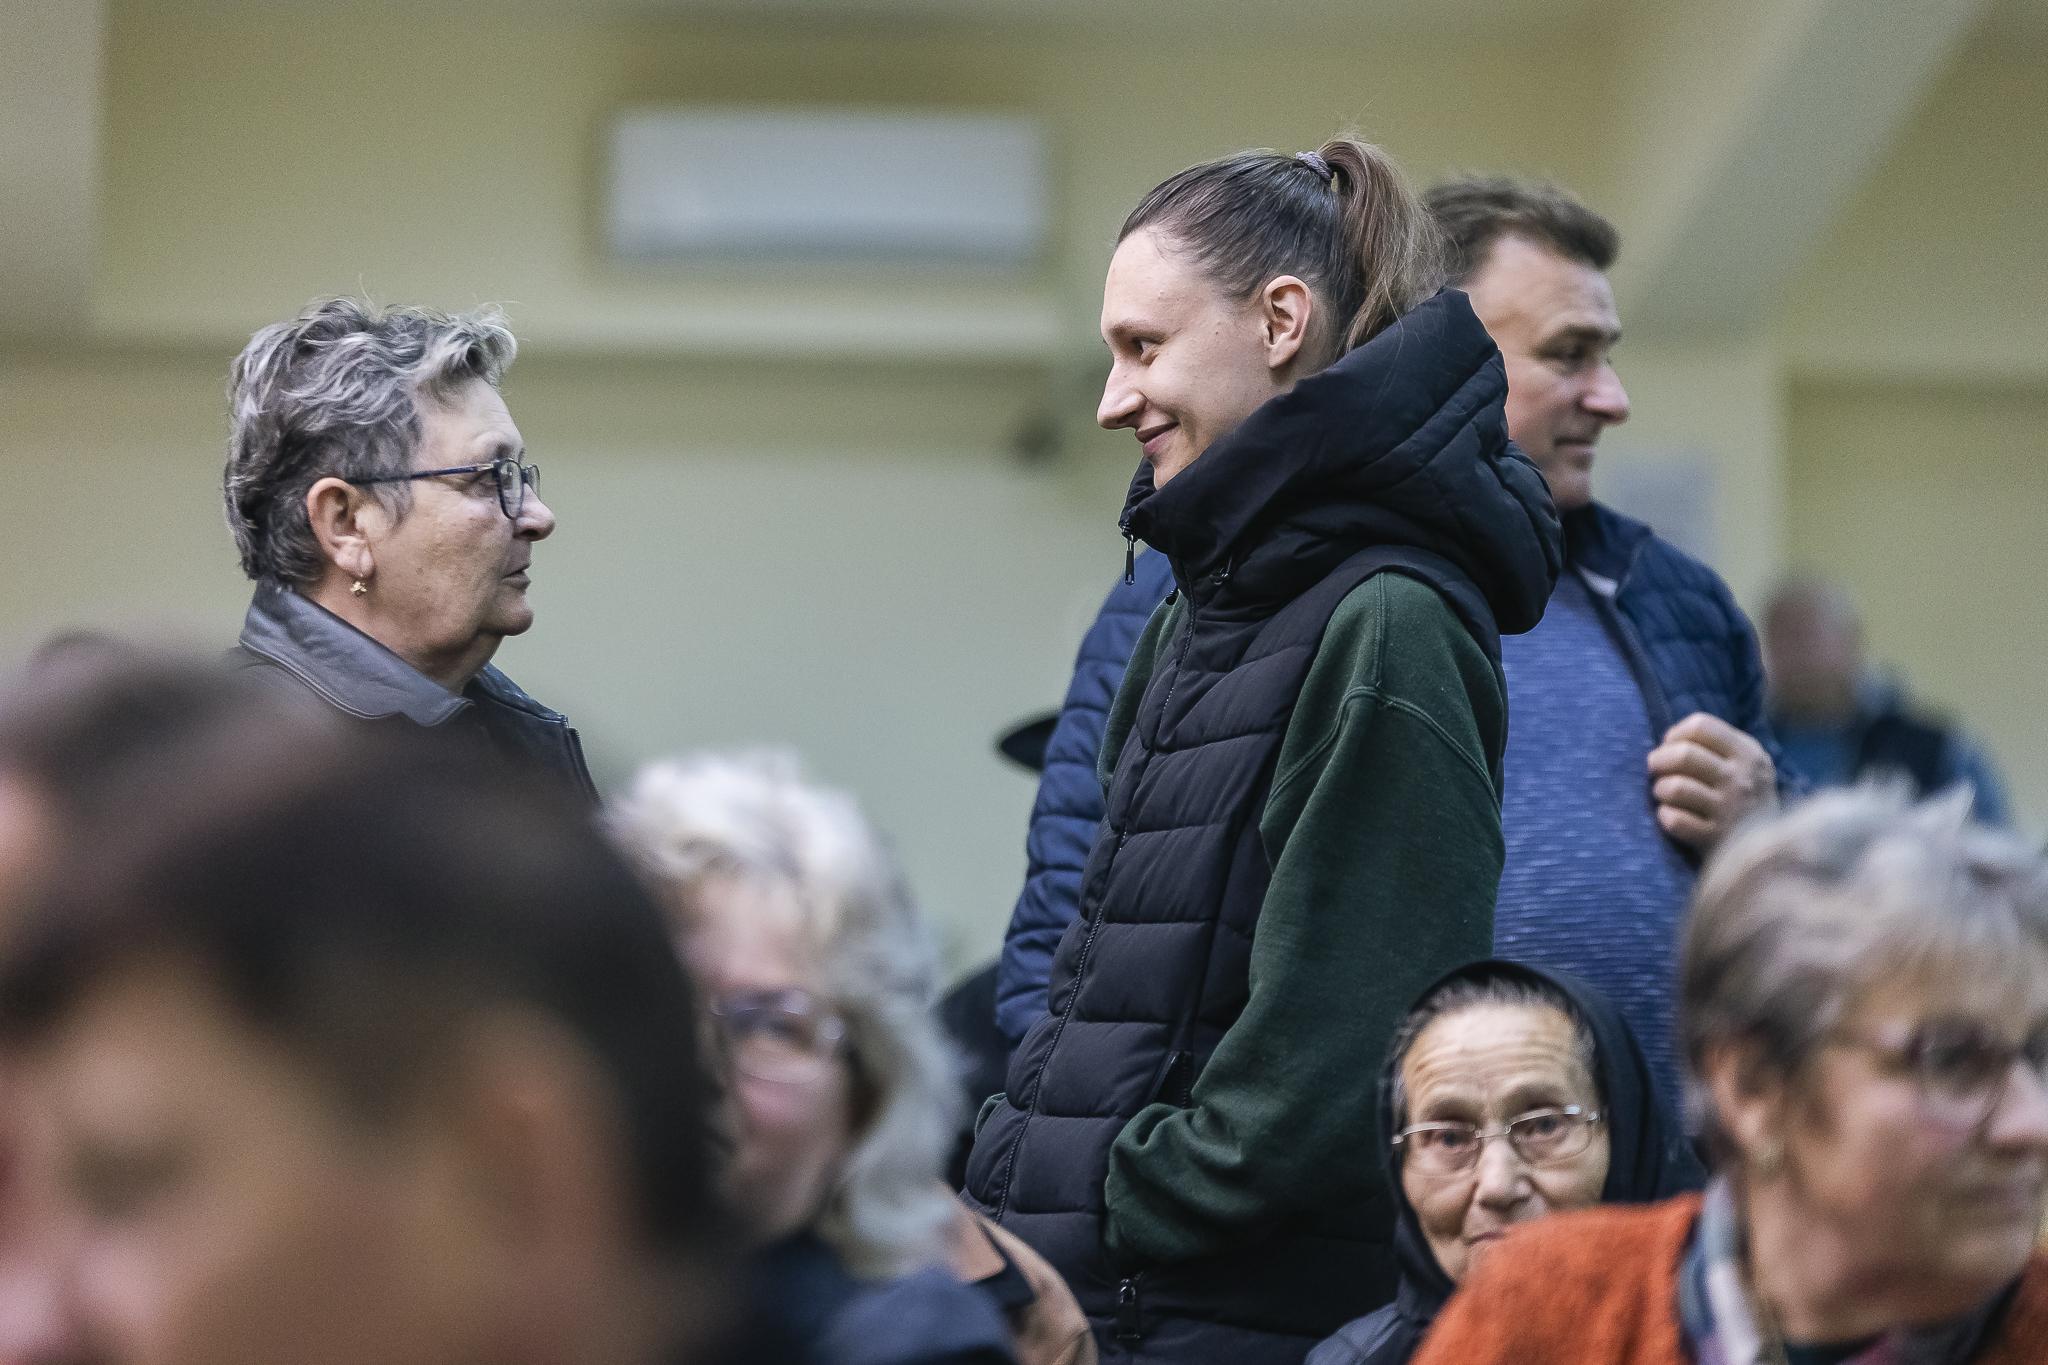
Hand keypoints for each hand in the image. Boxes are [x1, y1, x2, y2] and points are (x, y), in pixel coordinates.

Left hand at [1647, 712, 1776, 852]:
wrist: (1769, 848)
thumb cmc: (1743, 797)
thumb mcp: (1745, 763)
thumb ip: (1715, 744)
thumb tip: (1668, 738)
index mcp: (1749, 753)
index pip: (1701, 725)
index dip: (1676, 733)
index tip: (1671, 746)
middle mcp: (1741, 779)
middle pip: (1684, 754)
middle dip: (1659, 759)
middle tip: (1656, 768)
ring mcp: (1730, 810)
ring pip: (1675, 787)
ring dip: (1660, 789)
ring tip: (1664, 793)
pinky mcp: (1715, 838)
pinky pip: (1675, 820)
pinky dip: (1666, 816)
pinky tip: (1670, 815)